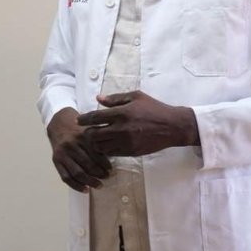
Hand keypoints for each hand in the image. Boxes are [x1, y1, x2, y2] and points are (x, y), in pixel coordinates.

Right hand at [47, 108, 110, 191]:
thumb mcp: (89, 130)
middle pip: (87, 164)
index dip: (104, 164)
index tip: (110, 169)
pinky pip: (66, 177)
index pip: (95, 154)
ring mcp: (63, 154)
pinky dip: (76, 186)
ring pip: (77, 172)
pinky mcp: (56, 161)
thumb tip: (112, 156)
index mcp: (82, 137)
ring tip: (99, 185)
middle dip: (99, 173)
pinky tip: (85, 189)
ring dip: (89, 181)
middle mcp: (71, 145)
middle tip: (106, 177)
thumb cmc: (78, 130)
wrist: (59, 124)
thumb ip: (98, 141)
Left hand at [77, 91, 198, 156]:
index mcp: (122, 113)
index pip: (95, 117)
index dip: (84, 119)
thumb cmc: (154, 108)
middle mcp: (121, 129)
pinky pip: (111, 153)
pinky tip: (108, 144)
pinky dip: (106, 149)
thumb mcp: (136, 97)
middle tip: (87, 131)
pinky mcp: (131, 152)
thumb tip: (98, 99)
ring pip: (100, 146)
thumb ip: (115, 99)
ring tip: (97, 138)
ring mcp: (126, 142)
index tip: (78, 120)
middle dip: (88, 133)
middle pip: (94, 135)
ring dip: (96, 143)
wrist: (172, 127)